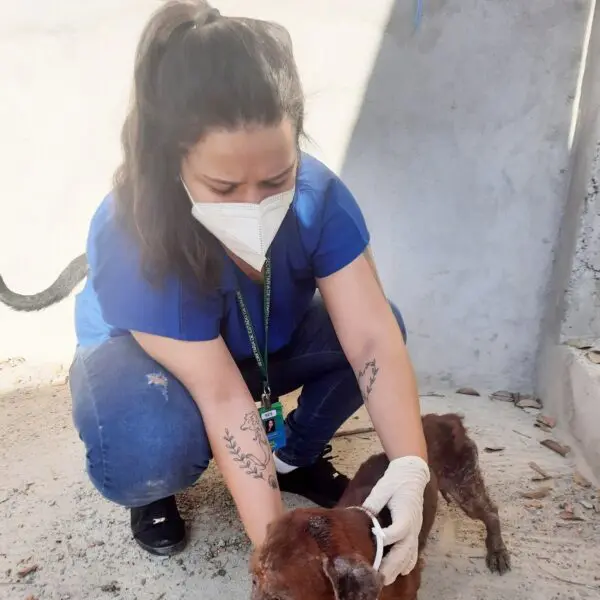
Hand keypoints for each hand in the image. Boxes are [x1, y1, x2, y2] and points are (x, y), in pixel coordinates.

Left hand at [362, 455, 429, 584]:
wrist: (412, 475)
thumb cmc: (396, 480)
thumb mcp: (383, 487)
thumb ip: (374, 501)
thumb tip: (362, 513)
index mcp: (405, 512)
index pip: (399, 530)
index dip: (388, 537)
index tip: (376, 541)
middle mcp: (413, 525)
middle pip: (405, 549)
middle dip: (392, 564)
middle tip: (379, 576)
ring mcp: (416, 530)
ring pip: (409, 554)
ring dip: (398, 567)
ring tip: (385, 580)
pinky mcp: (415, 531)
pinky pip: (414, 551)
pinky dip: (408, 563)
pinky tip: (400, 572)